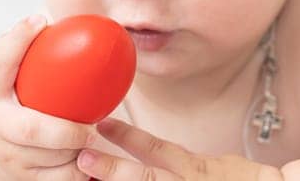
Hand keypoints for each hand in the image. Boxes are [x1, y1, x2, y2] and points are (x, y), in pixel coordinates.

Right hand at [0, 15, 97, 180]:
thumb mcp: (9, 79)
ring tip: (93, 136)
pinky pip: (62, 178)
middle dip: (66, 129)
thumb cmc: (11, 107)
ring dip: (78, 148)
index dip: (15, 42)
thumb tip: (56, 18)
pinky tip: (92, 157)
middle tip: (93, 123)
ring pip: (52, 157)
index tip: (38, 20)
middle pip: (31, 129)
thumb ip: (27, 53)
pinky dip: (82, 168)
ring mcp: (9, 157)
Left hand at [77, 118, 282, 180]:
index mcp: (197, 169)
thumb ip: (186, 165)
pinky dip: (143, 178)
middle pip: (147, 177)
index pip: (158, 150)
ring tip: (89, 169)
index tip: (105, 125)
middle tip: (83, 157)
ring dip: (119, 180)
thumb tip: (161, 157)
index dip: (130, 137)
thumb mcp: (216, 167)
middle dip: (113, 169)